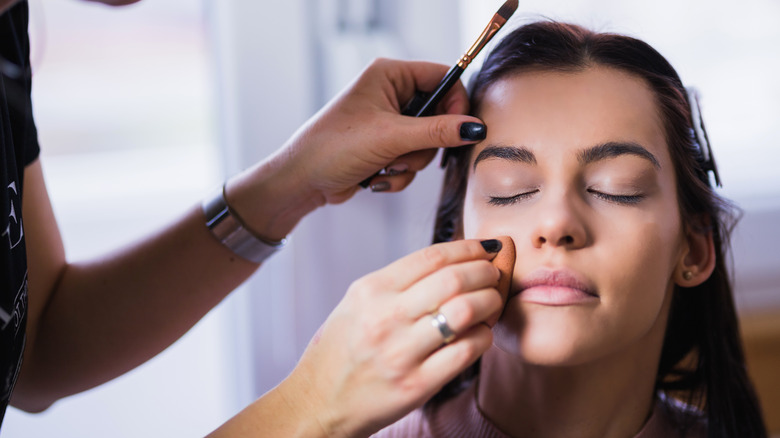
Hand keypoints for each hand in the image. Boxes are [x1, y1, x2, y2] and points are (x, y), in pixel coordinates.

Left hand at [226, 58, 485, 240]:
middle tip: (406, 153)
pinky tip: (375, 178)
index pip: (443, 77)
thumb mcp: (391, 137)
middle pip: (439, 115)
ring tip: (385, 166)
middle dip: (425, 144)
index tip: (460, 130)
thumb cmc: (334, 148)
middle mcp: (390, 93)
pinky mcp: (385, 147)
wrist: (303, 181)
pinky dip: (399, 174)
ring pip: (427, 143)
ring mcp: (388, 122)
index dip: (456, 104)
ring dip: (410, 163)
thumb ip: (438, 132)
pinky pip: (412, 161)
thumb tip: (475, 128)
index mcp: (389, 74)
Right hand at [279, 239, 504, 436]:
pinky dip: (483, 337)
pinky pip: (466, 352)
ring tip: (493, 301)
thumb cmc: (340, 350)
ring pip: (465, 312)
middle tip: (495, 274)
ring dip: (490, 302)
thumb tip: (451, 262)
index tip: (485, 248)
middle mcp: (384, 317)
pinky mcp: (416, 385)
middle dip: (485, 272)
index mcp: (370, 291)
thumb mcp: (357, 303)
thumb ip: (398, 283)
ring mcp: (401, 353)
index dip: (467, 248)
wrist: (318, 402)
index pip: (431, 257)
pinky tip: (481, 333)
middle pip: (454, 280)